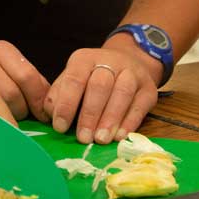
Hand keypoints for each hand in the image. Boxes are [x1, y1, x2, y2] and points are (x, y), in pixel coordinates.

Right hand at [0, 41, 50, 121]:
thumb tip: (49, 105)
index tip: (44, 114)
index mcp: (2, 51)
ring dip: (8, 117)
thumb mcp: (7, 61)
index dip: (39, 100)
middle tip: (24, 115)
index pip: (28, 77)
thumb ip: (28, 78)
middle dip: (23, 110)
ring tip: (6, 115)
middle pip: (14, 95)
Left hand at [43, 46, 158, 144]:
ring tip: (100, 140)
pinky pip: (140, 105)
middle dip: (90, 114)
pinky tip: (119, 136)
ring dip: (110, 118)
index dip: (66, 103)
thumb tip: (49, 114)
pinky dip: (129, 122)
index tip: (60, 127)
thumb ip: (59, 94)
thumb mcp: (72, 79)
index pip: (74, 79)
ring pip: (122, 93)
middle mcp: (110, 61)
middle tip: (83, 138)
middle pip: (100, 86)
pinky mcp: (149, 88)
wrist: (128, 62)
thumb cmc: (92, 77)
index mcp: (85, 59)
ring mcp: (132, 73)